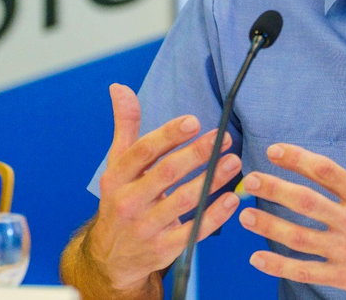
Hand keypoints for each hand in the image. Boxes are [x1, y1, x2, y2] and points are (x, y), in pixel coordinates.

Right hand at [87, 84, 243, 293]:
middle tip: (223, 138)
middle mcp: (128, 202)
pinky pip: (192, 231)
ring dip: (211, 181)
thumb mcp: (117, 164)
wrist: (111, 257)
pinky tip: (231, 200)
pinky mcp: (164, 249)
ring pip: (183, 202)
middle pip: (165, 174)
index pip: (143, 151)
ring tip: (234, 162)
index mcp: (117, 177)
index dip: (168, 135)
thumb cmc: (121, 200)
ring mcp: (146, 227)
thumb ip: (125, 126)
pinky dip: (214, 216)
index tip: (193, 121)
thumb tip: (119, 88)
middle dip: (196, 154)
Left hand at [238, 123, 345, 299]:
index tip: (276, 151)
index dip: (298, 159)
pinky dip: (278, 266)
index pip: (327, 172)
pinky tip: (257, 258)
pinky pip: (305, 272)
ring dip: (269, 226)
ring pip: (299, 237)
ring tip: (244, 215)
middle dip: (274, 189)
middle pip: (306, 202)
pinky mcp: (343, 276)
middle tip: (250, 180)